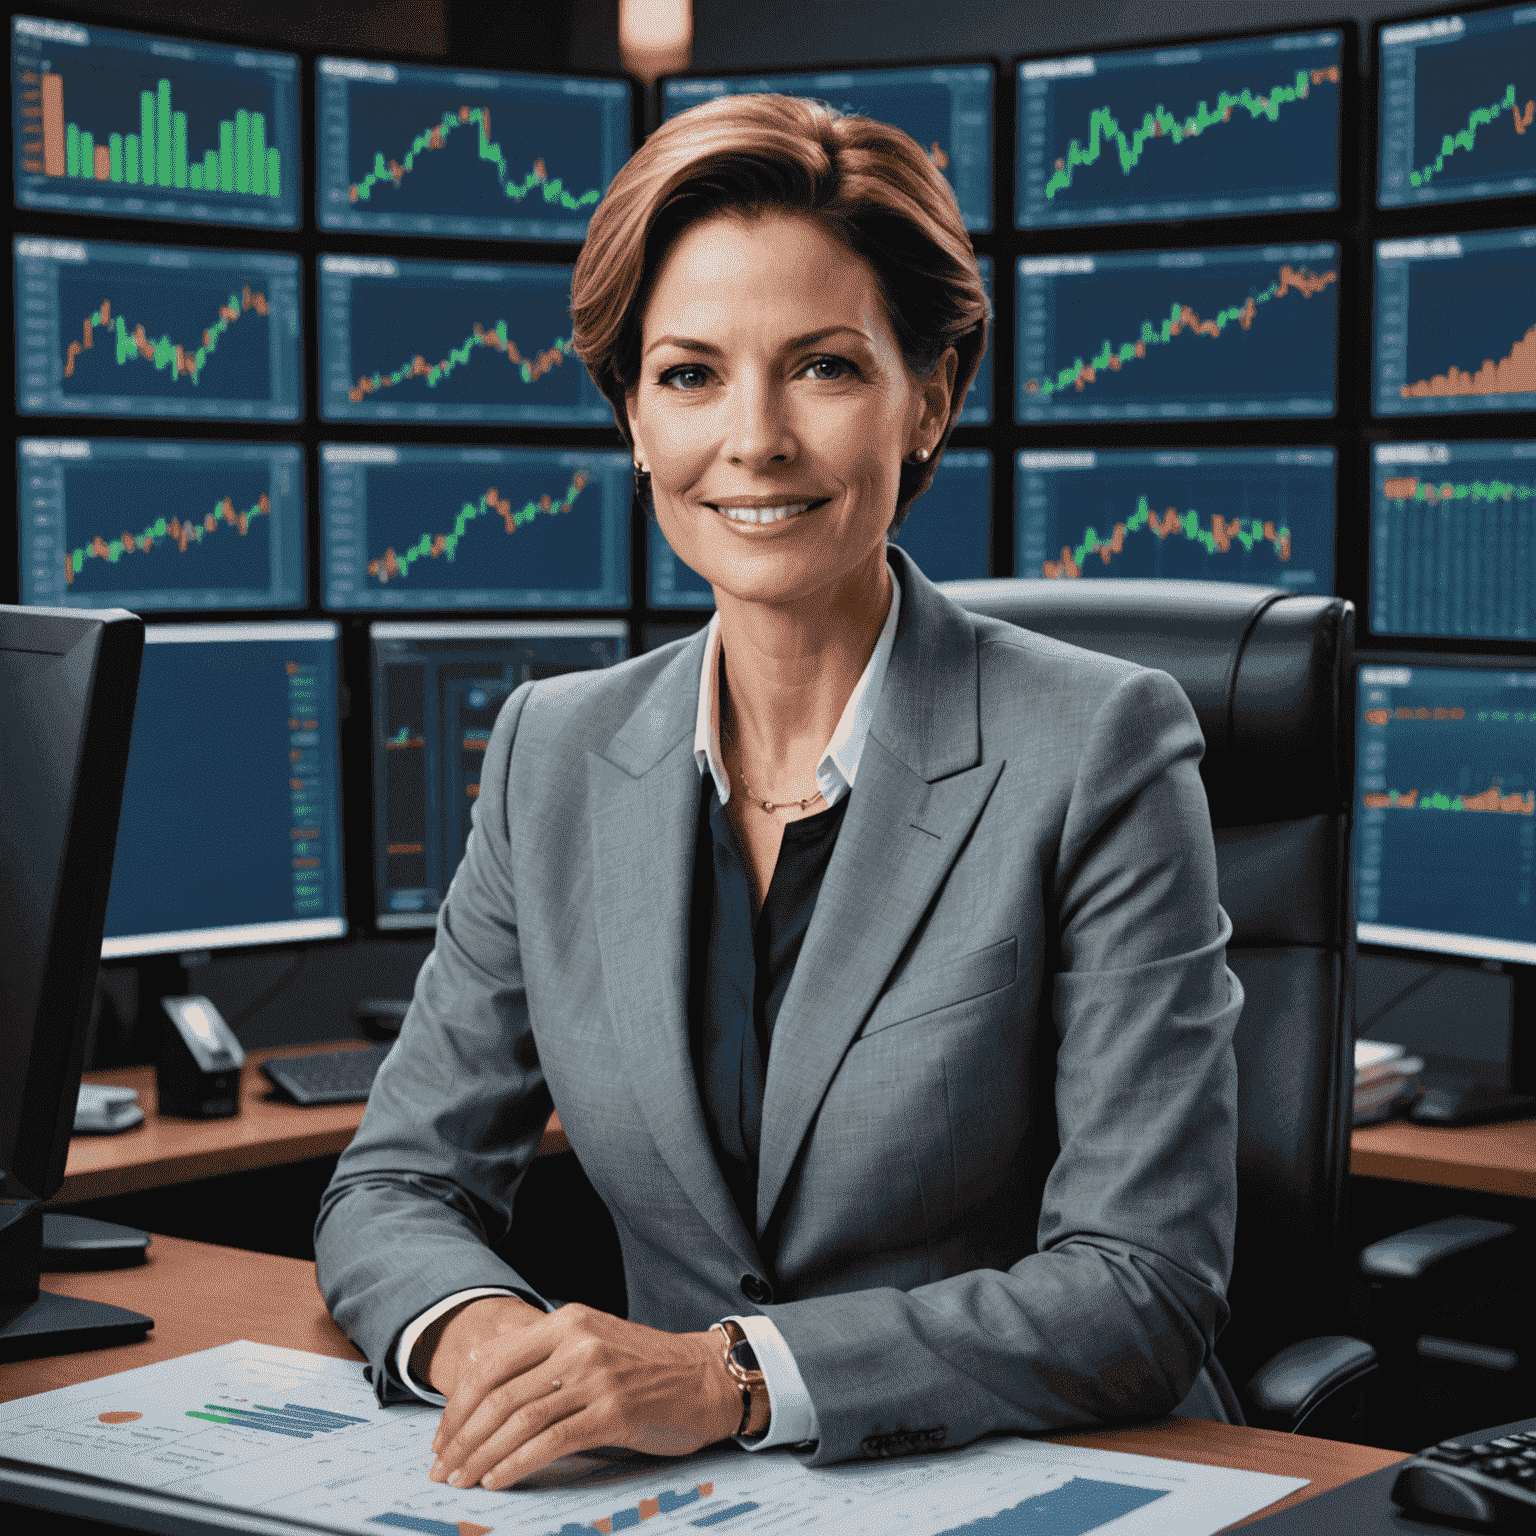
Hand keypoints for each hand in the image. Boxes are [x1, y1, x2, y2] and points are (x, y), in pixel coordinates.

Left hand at [426, 1301, 745, 1490]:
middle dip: (461, 1437)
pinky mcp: (614, 1412)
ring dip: (481, 1456)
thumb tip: (481, 1390)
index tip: (441, 1436)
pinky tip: (497, 1480)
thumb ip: (545, 1358)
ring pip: (519, 1420)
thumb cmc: (644, 1367)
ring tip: (461, 1480)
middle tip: (440, 1468)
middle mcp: (577, 1344)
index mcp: (566, 1322)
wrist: (705, 1377)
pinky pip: (550, 1442)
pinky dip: (516, 1464)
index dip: (457, 1404)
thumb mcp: (592, 1343)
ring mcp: (596, 1377)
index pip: (491, 1362)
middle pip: (498, 1394)